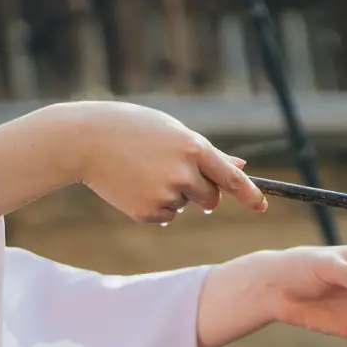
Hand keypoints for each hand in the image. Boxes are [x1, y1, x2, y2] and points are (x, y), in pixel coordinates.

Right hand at [63, 101, 266, 225]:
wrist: (83, 141)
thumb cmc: (130, 128)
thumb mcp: (171, 131)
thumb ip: (206, 153)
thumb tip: (241, 166)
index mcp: (193, 147)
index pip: (231, 178)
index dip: (250, 194)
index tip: (262, 206)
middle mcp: (184, 173)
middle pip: (211, 198)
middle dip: (202, 193)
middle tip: (175, 175)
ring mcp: (166, 195)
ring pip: (184, 206)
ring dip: (173, 195)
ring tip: (143, 171)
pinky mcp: (148, 213)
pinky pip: (165, 217)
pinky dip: (154, 207)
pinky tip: (133, 186)